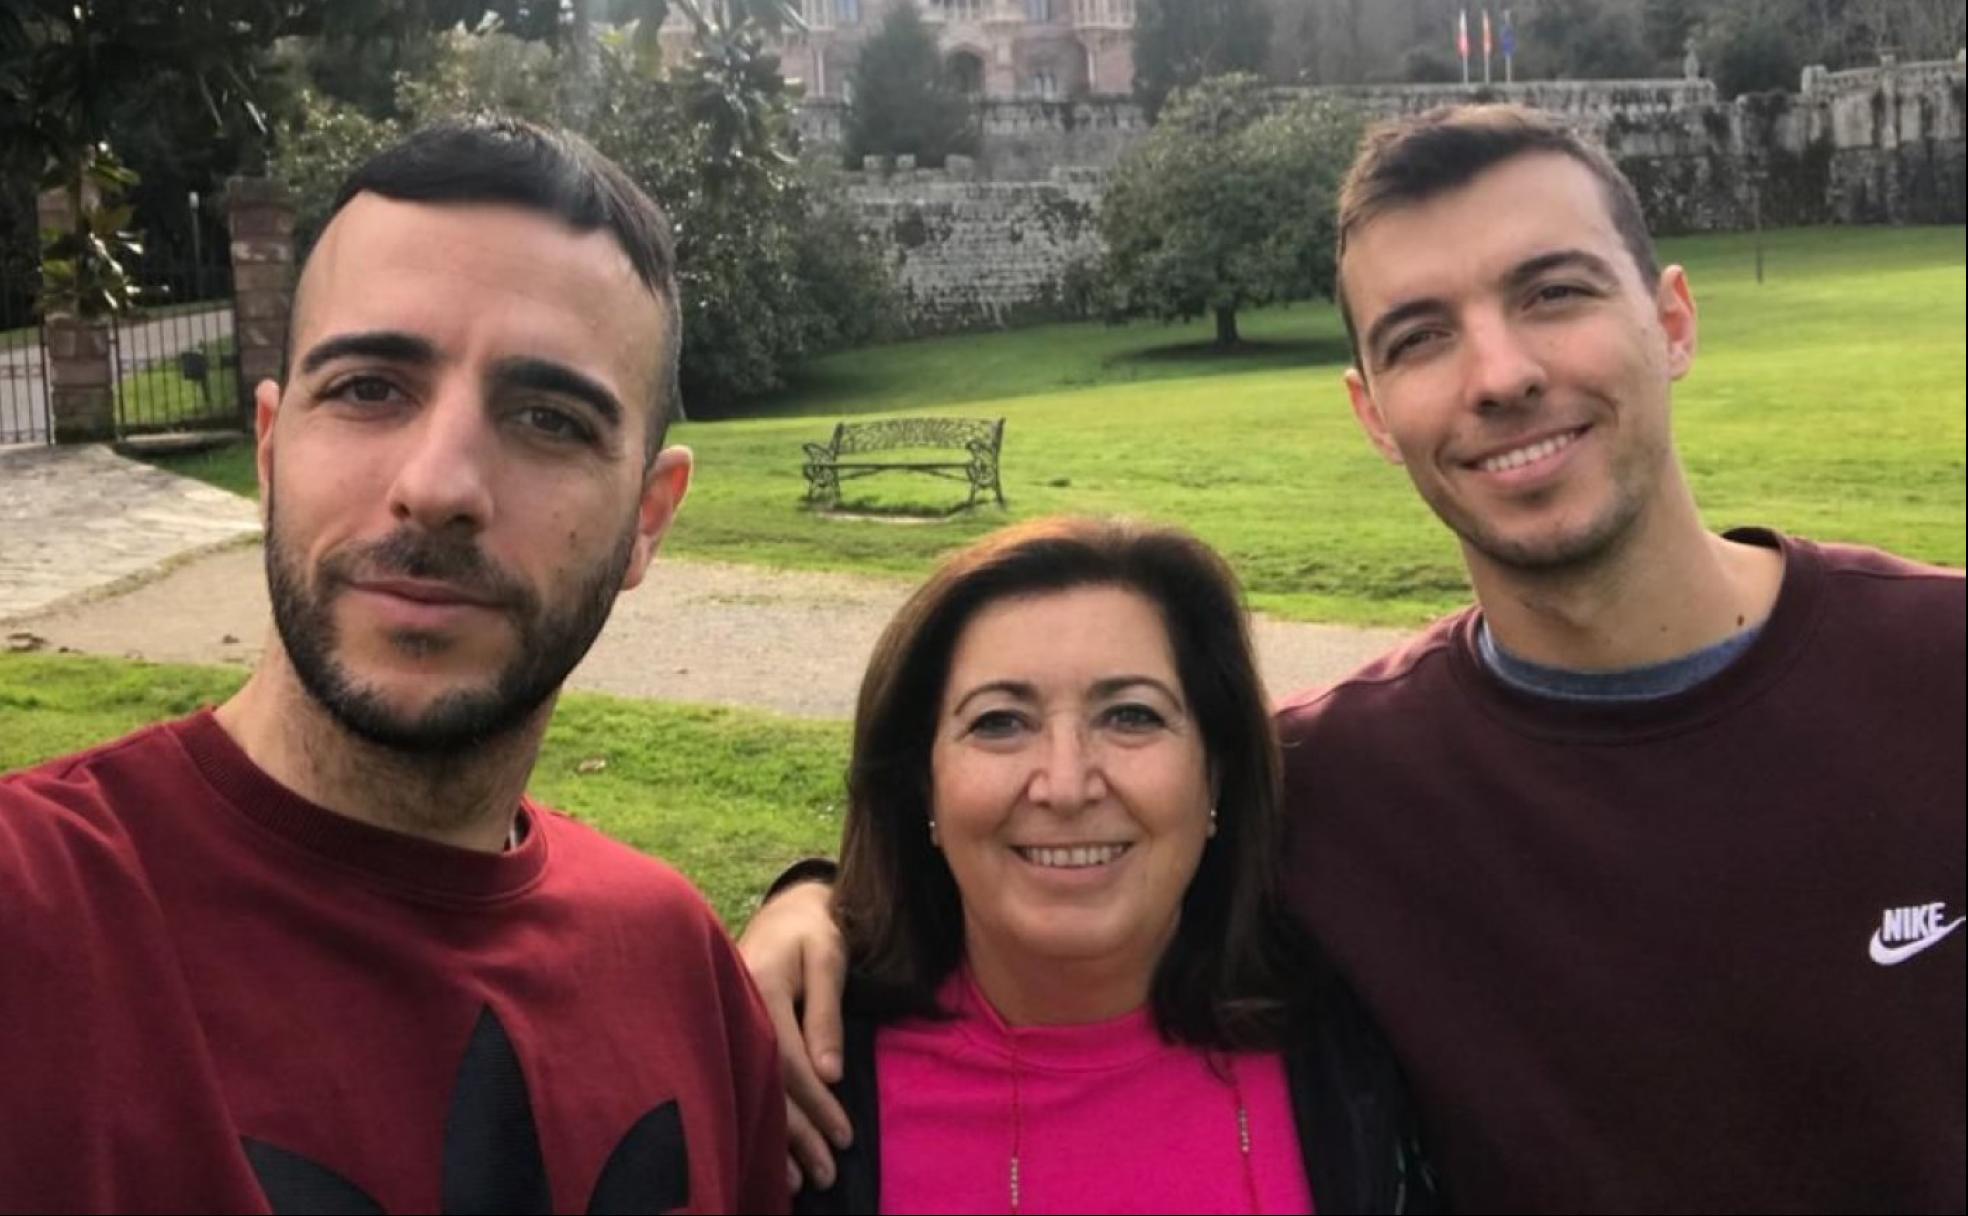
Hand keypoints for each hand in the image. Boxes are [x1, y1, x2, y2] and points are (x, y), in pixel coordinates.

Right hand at [738, 877, 851, 1190]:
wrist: (785, 907)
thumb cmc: (813, 931)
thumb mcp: (829, 958)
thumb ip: (826, 1014)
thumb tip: (830, 1075)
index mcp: (761, 986)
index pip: (789, 1061)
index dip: (816, 1104)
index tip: (843, 1137)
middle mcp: (738, 1008)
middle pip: (766, 1084)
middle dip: (796, 1135)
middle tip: (824, 1175)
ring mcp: (728, 1020)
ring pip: (750, 1088)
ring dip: (775, 1138)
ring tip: (798, 1181)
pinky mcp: (730, 1030)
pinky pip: (744, 1077)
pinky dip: (758, 1117)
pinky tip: (768, 1151)